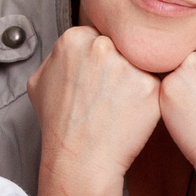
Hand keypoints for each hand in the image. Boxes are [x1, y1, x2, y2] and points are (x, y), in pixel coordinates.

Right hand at [30, 26, 160, 189]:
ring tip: (120, 105)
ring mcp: (127, 65)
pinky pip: (156, 85)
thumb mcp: (40, 82)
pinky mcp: (150, 86)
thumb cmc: (60, 124)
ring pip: (141, 63)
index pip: (100, 36)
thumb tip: (73, 47)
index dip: (101, 60)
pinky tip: (132, 113)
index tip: (97, 79)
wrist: (79, 159)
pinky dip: (148, 100)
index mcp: (74, 39)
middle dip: (120, 66)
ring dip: (136, 81)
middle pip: (123, 46)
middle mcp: (101, 46)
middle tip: (110, 93)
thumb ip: (57, 56)